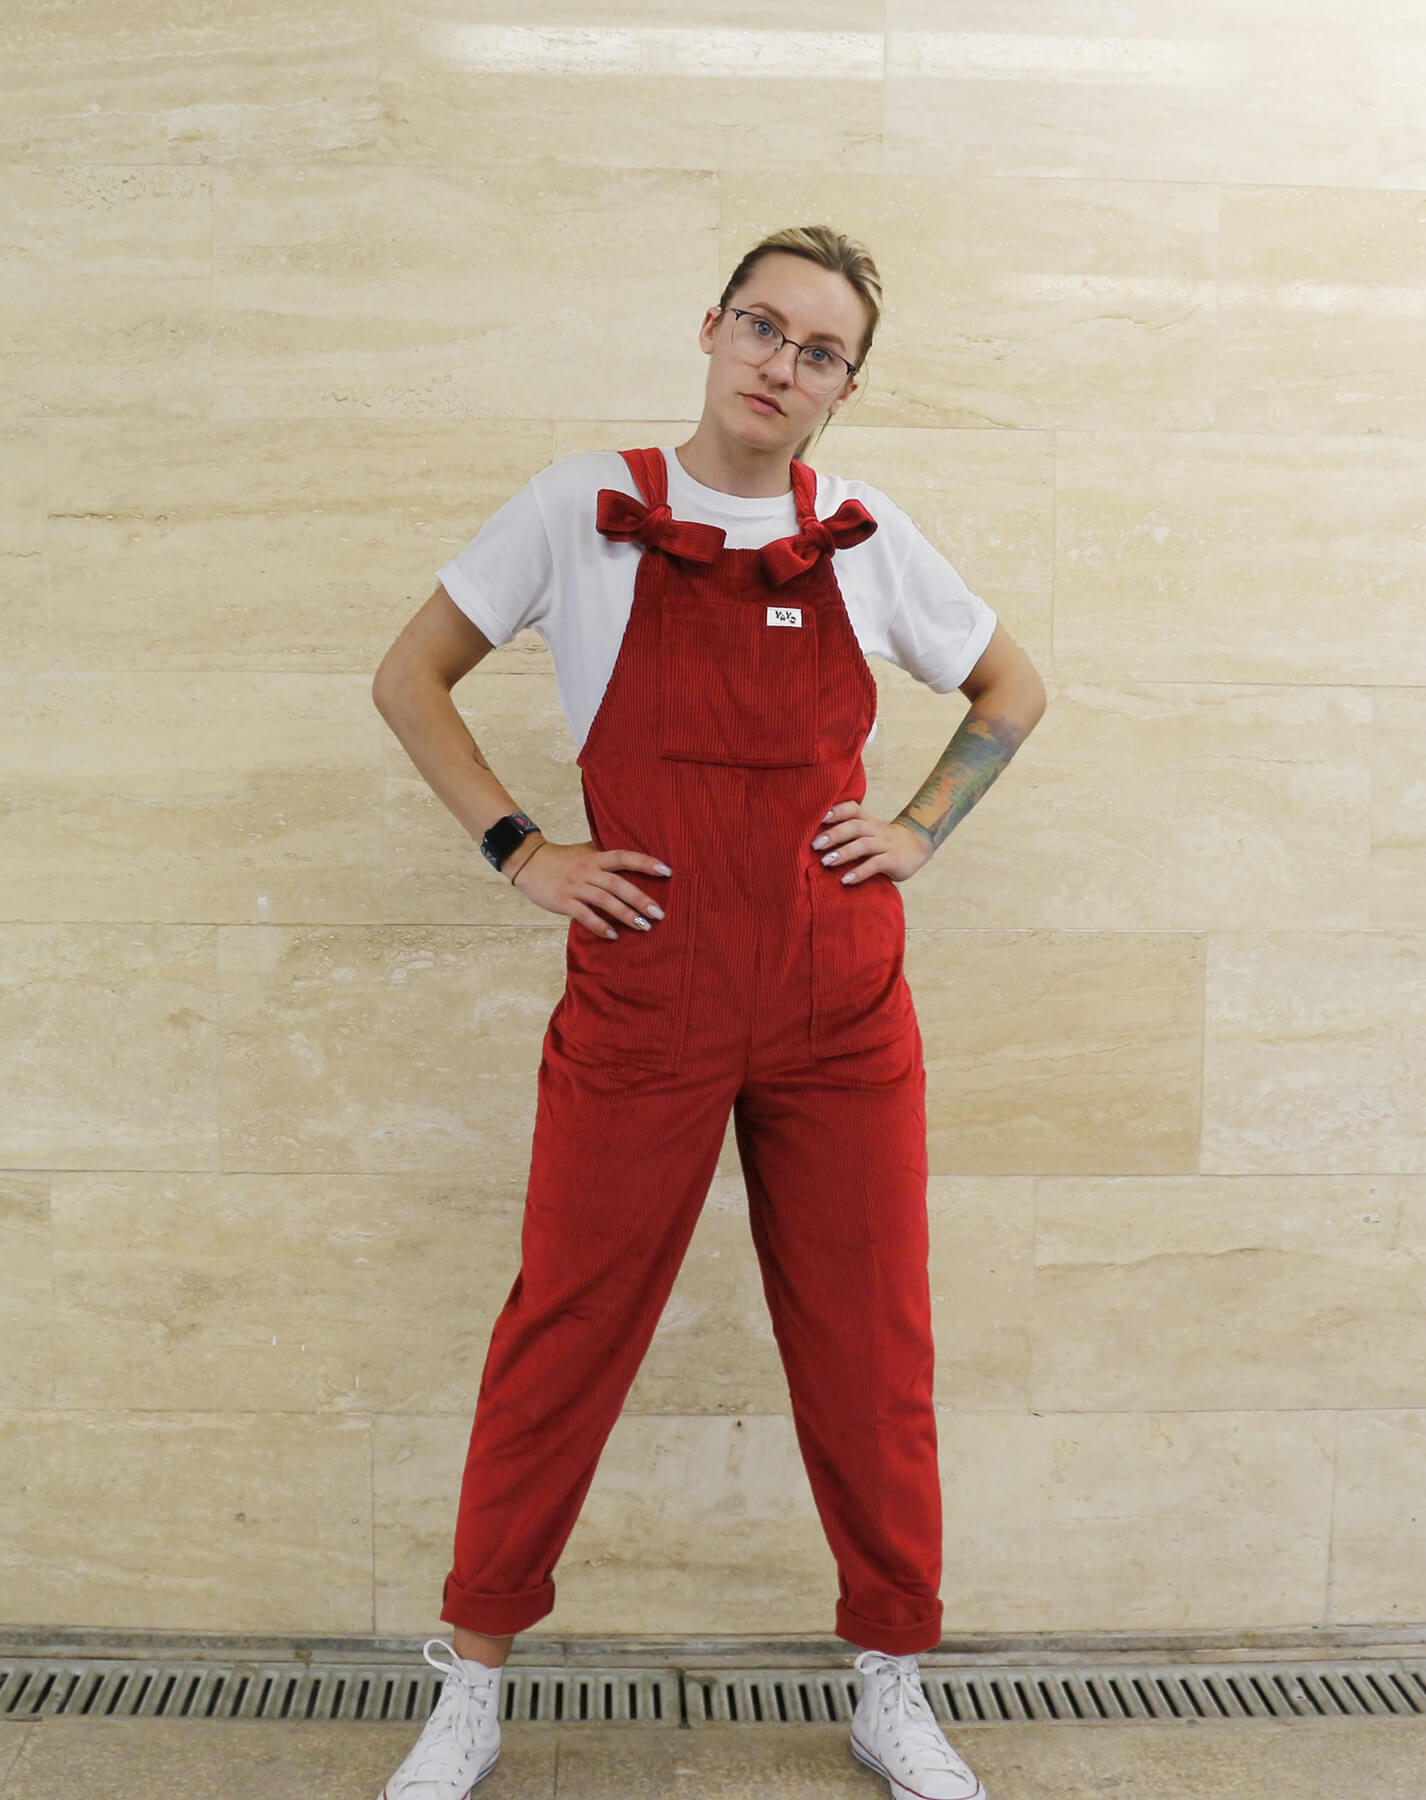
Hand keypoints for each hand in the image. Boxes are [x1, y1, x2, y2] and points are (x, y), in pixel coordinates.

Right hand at [506, 837, 671, 939]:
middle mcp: (588, 870)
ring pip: (604, 900)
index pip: (624, 858)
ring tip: (643, 927)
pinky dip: (599, 926)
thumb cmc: (560, 858)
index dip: (645, 863)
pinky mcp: (563, 901)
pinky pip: (584, 915)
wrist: (528, 861)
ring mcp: (575, 886)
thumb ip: (605, 855)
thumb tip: (631, 856)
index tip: (667, 871)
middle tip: (660, 913)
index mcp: (595, 857)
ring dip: (625, 914)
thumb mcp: (584, 851)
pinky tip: (613, 935)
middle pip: (618, 884)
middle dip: (640, 899)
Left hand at [809, 802, 929, 884]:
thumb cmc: (882, 841)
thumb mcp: (868, 831)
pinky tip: (846, 880)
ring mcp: (885, 844)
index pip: (852, 809)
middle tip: (815, 845)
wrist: (917, 846)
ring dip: (844, 853)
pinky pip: (875, 864)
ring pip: (863, 845)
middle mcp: (875, 829)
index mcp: (867, 820)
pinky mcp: (893, 860)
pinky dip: (859, 872)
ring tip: (826, 862)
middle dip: (834, 834)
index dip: (836, 811)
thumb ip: (848, 832)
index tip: (819, 817)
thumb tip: (814, 841)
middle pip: (854, 827)